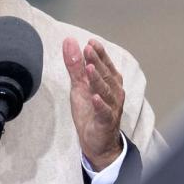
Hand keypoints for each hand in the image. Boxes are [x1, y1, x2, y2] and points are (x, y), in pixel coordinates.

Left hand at [62, 37, 124, 169]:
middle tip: (88, 49)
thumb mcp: (79, 87)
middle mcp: (114, 92)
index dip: (99, 53)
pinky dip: (100, 105)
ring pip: (106, 91)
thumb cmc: (90, 111)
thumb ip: (75, 66)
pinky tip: (95, 98)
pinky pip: (104, 112)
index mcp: (109, 82)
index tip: (90, 42)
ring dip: (98, 79)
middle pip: (106, 75)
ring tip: (89, 68)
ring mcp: (112, 107)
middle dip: (97, 61)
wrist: (97, 142)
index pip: (105, 64)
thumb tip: (69, 41)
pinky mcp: (106, 121)